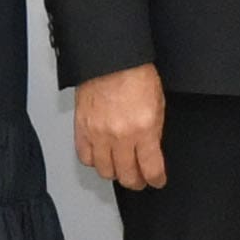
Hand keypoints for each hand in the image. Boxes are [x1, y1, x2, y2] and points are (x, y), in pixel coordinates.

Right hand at [71, 64, 167, 192]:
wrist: (111, 58)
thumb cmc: (135, 74)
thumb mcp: (158, 104)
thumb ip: (154, 132)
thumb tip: (151, 151)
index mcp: (144, 128)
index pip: (151, 168)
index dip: (156, 179)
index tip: (156, 180)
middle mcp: (120, 135)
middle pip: (127, 175)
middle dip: (136, 181)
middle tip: (139, 179)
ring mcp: (98, 134)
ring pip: (105, 171)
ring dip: (114, 173)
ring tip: (120, 169)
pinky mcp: (82, 129)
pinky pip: (85, 157)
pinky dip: (94, 161)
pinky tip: (101, 157)